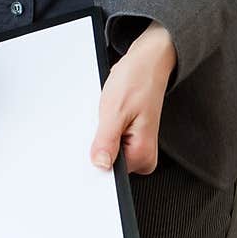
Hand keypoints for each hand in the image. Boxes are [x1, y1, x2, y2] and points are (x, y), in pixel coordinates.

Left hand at [89, 21, 176, 174]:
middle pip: (107, 164)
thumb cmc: (137, 80)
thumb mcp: (115, 110)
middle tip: (103, 120)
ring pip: (106, 152)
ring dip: (100, 135)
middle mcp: (144, 156)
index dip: (94, 160)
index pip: (110, 174)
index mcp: (143, 154)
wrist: (147, 63)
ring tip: (109, 113)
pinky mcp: (130, 139)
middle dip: (97, 144)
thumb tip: (100, 165)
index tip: (89, 145)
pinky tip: (108, 114)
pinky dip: (103, 129)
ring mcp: (137, 148)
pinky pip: (110, 142)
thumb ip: (107, 141)